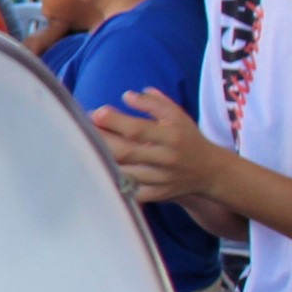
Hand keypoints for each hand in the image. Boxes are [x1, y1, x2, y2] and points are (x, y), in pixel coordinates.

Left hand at [91, 89, 225, 201]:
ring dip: (103, 161)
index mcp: (171, 136)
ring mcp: (160, 179)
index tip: (96, 112)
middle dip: (101, 140)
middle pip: (126, 152)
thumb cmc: (186, 137)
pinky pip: (130, 192)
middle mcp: (166, 159)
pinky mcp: (156, 195)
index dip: (114, 121)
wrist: (210, 171)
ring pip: (124, 173)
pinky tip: (100, 172)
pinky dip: (115, 184)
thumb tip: (127, 95)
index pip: (138, 129)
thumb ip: (153, 103)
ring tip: (85, 148)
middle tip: (82, 129)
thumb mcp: (177, 115)